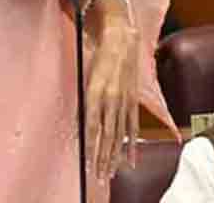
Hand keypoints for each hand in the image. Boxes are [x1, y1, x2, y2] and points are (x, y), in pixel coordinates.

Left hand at [85, 23, 140, 180]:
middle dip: (103, 158)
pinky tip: (130, 158)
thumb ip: (84, 99)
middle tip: (99, 176)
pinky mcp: (133, 99)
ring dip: (115, 155)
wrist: (122, 36)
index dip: (91, 146)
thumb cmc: (99, 53)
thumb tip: (80, 122)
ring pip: (120, 133)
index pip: (92, 126)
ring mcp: (125, 100)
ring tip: (111, 172)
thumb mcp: (85, 75)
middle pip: (107, 135)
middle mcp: (112, 98)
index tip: (87, 163)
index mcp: (97, 91)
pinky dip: (131, 142)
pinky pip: (132, 124)